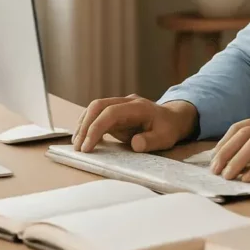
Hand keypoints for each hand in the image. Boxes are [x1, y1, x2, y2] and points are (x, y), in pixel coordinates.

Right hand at [71, 94, 197, 152]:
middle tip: (78, 148)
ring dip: (83, 125)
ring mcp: (119, 105)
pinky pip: (96, 115)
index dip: (96, 128)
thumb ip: (151, 141)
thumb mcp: (166, 138)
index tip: (88, 147)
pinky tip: (84, 140)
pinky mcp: (115, 112)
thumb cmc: (169, 128)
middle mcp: (126, 102)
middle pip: (98, 106)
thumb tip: (136, 144)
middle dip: (85, 126)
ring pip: (94, 109)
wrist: (172, 118)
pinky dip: (87, 125)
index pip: (111, 112)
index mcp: (138, 106)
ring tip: (77, 145)